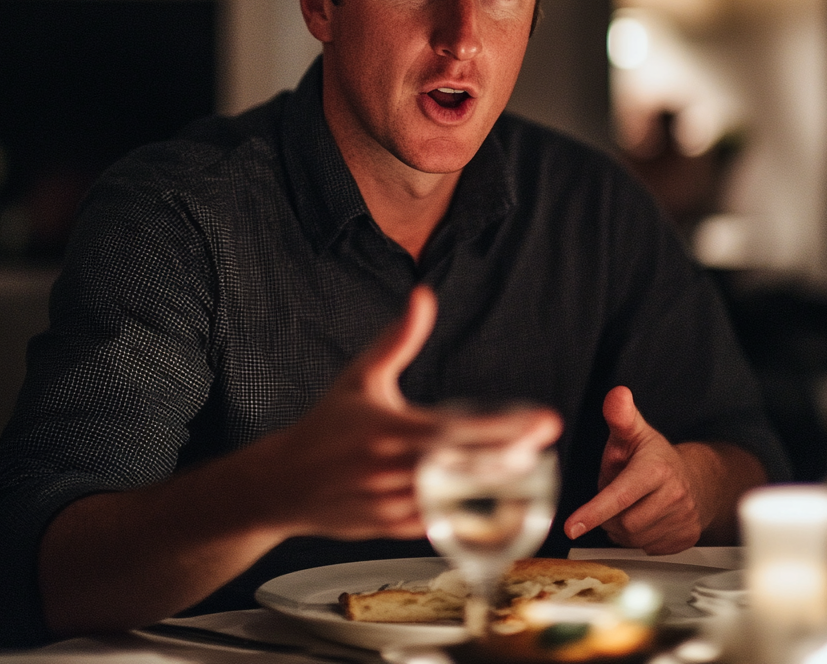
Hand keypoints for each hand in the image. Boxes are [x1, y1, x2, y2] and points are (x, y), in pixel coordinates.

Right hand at [254, 285, 561, 541]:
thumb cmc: (325, 425)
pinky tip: (497, 504)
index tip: (541, 420)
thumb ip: (397, 338)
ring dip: (497, 491)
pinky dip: (469, 517)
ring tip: (532, 471)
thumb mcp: (360, 376)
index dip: (505, 428)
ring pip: (458, 504)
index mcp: (389, 430)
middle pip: (467, 470)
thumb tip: (424, 297)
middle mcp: (393, 470)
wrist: (281, 483)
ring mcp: (392, 505)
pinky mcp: (389, 530)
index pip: (460, 430)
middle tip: (545, 443)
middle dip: (513, 458)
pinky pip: (439, 526)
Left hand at [563, 386, 704, 553]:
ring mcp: (683, 519)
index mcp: (656, 468)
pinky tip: (644, 519)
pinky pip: (648, 548)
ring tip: (629, 506)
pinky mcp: (686, 538)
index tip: (571, 527)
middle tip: (613, 497)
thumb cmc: (654, 457)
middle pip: (624, 522)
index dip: (593, 511)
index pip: (620, 495)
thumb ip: (621, 416)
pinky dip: (639, 538)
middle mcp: (674, 495)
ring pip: (635, 538)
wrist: (696, 478)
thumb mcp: (634, 432)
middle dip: (610, 515)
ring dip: (623, 528)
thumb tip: (617, 395)